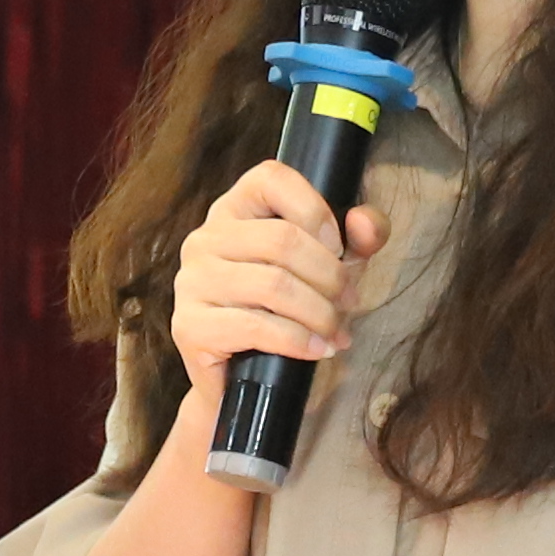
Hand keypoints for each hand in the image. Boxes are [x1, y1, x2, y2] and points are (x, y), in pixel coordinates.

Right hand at [168, 160, 387, 418]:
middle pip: (282, 239)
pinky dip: (298, 340)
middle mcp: (205, 238)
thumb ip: (358, 238)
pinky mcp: (189, 325)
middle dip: (330, 275)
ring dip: (319, 312)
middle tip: (350, 302)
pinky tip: (317, 349)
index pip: (271, 178)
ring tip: (336, 331)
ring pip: (273, 284)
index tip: (338, 247)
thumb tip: (365, 223)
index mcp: (234, 210)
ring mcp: (192, 281)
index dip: (315, 210)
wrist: (242, 377)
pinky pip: (255, 326)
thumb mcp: (330, 267)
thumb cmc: (287, 311)